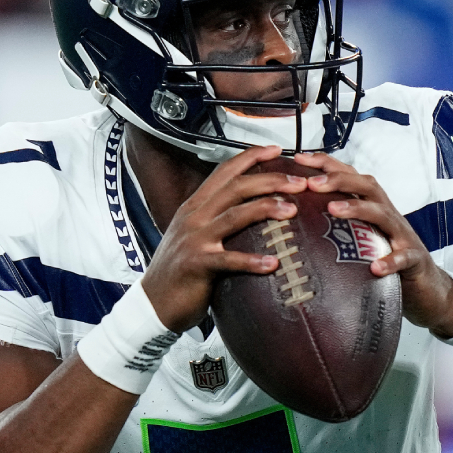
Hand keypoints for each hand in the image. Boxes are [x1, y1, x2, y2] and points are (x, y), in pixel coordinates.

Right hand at [141, 146, 307, 331]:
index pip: (225, 172)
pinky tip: (273, 263)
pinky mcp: (196, 265)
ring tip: (292, 210)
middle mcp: (194, 217)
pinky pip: (228, 260)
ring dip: (265, 208)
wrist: (153, 302)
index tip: (278, 150)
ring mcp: (194, 239)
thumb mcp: (194, 235)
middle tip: (299, 182)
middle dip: (270, 180)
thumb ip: (216, 219)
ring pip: (234, 215)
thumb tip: (250, 209)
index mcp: (195, 206)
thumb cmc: (180, 270)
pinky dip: (251, 261)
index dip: (251, 157)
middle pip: (236, 187)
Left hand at [292, 152, 452, 338]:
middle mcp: (387, 213)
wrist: (425, 283)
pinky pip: (403, 257)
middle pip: (367, 185)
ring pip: (381, 213)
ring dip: (357, 208)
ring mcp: (402, 234)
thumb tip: (296, 215)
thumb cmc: (386, 254)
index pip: (351, 175)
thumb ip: (337, 222)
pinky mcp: (414, 258)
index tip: (299, 160)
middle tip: (311, 183)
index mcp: (372, 205)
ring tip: (333, 210)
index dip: (326, 164)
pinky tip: (375, 267)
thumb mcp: (361, 234)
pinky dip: (390, 260)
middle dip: (338, 179)